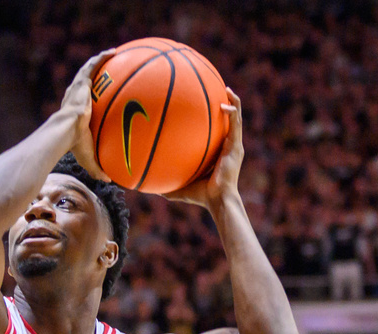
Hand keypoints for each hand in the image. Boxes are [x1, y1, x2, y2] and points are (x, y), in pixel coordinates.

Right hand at [61, 48, 115, 182]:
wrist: (65, 131)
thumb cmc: (74, 144)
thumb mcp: (88, 157)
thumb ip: (98, 167)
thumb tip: (109, 181)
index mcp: (74, 112)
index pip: (80, 102)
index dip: (88, 97)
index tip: (97, 96)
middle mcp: (74, 97)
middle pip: (84, 83)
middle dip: (94, 76)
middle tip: (106, 72)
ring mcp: (77, 89)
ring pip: (88, 71)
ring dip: (98, 62)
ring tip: (112, 54)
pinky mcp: (81, 82)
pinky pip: (93, 66)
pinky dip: (102, 58)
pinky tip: (114, 51)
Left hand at [161, 88, 243, 208]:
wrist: (217, 200)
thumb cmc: (200, 196)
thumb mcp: (178, 186)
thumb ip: (164, 183)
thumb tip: (141, 185)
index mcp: (217, 152)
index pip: (216, 132)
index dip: (212, 120)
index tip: (202, 107)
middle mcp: (227, 146)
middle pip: (227, 121)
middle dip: (224, 105)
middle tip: (215, 90)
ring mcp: (234, 145)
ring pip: (236, 118)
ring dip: (233, 102)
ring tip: (227, 88)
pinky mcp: (236, 147)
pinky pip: (236, 124)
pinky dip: (234, 111)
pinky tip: (225, 103)